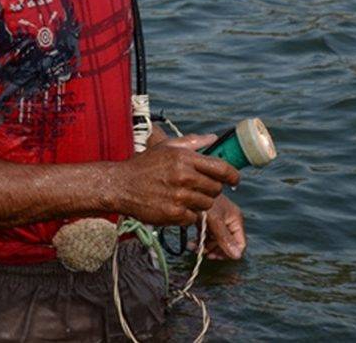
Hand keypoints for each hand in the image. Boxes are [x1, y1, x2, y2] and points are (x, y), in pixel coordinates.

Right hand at [115, 134, 239, 226]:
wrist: (121, 185)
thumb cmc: (145, 164)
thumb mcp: (167, 147)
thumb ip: (193, 142)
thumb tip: (214, 138)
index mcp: (185, 158)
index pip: (221, 168)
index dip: (232, 175)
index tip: (234, 180)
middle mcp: (184, 176)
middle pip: (216, 188)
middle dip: (212, 189)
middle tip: (200, 188)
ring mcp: (179, 196)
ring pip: (207, 204)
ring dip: (200, 202)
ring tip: (185, 196)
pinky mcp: (173, 214)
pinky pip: (194, 218)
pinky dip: (188, 214)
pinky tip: (176, 206)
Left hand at [189, 193, 245, 260]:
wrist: (189, 186)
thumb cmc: (203, 201)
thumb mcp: (214, 220)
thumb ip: (225, 238)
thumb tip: (237, 256)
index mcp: (236, 219)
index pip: (240, 244)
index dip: (228, 253)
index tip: (213, 255)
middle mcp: (229, 220)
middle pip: (227, 244)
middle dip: (214, 250)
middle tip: (202, 251)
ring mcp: (219, 220)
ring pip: (216, 242)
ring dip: (206, 247)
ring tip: (193, 247)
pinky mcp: (209, 220)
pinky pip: (208, 236)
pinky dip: (201, 241)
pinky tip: (191, 243)